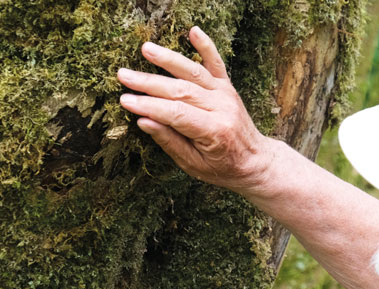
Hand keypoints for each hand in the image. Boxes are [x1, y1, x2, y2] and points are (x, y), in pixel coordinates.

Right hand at [117, 27, 272, 191]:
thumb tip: (143, 121)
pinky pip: (217, 63)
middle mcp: (222, 109)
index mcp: (214, 131)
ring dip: (169, 59)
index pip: (176, 114)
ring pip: (194, 72)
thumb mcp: (193, 165)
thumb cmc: (222, 168)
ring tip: (146, 49)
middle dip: (149, 82)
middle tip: (123, 75)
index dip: (149, 106)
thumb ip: (170, 142)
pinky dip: (206, 46)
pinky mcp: (227, 87)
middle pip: (181, 90)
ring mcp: (226, 95)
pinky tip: (193, 31)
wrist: (255, 161)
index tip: (125, 100)